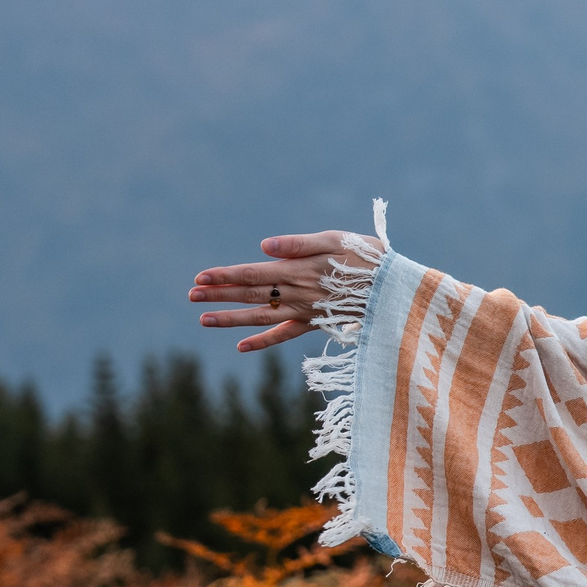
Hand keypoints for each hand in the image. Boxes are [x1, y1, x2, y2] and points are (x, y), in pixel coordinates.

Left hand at [188, 230, 380, 351]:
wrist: (396, 287)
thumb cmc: (369, 256)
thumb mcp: (336, 239)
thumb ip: (298, 244)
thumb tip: (264, 247)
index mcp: (299, 270)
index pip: (253, 273)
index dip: (225, 276)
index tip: (199, 279)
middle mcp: (298, 293)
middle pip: (251, 294)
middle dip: (219, 295)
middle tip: (191, 296)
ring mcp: (305, 310)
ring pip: (262, 316)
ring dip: (232, 318)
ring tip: (203, 320)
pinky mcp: (315, 322)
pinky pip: (285, 334)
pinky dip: (263, 341)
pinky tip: (242, 346)